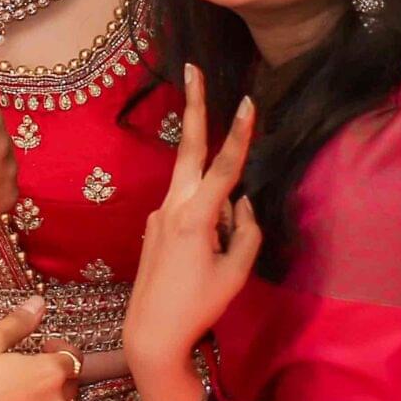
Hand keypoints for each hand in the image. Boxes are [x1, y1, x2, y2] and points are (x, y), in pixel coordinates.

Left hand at [123, 66, 260, 376]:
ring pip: (190, 181)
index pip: (225, 166)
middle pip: (188, 147)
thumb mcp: (237, 272)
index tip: (249, 102)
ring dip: (207, 175)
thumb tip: (242, 202)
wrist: (151, 332)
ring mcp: (159, 214)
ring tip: (210, 226)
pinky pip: (186, 208)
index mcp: (195, 217)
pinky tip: (202, 257)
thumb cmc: (200, 306)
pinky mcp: (154, 226)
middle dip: (193, 106)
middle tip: (193, 68)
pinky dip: (202, 214)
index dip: (241, 134)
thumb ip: (247, 230)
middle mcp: (173, 207)